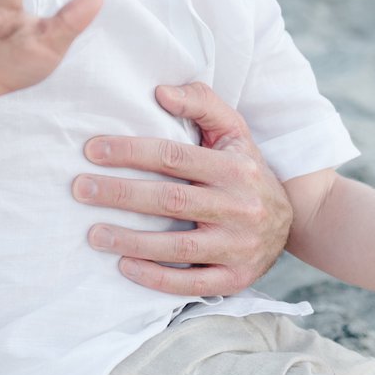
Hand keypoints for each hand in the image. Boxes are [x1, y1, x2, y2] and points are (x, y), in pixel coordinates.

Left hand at [75, 82, 292, 295]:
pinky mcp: (238, 277)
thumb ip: (200, 102)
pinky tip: (125, 267)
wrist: (294, 219)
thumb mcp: (233, 130)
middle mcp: (241, 207)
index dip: (130, 152)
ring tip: (93, 234)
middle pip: (171, 200)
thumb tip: (161, 91)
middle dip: (120, 194)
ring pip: (179, 247)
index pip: (174, 156)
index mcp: (236, 168)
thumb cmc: (245, 168)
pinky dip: (158, 278)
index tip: (91, 150)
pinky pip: (195, 283)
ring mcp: (241, 246)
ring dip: (131, 241)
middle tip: (80, 189)